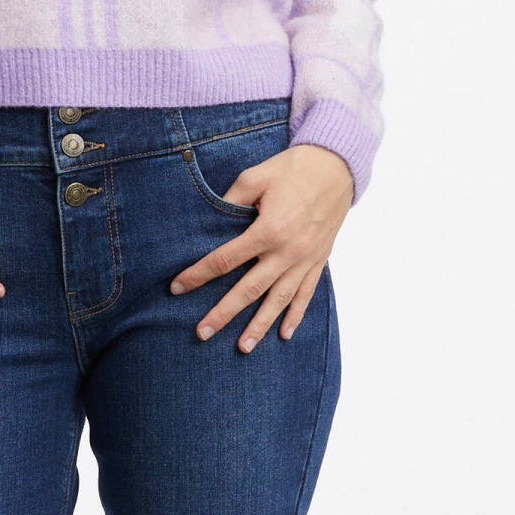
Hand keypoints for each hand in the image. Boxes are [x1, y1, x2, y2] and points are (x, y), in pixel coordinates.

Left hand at [170, 142, 352, 348]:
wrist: (337, 166)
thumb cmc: (293, 169)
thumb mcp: (255, 177)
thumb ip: (230, 201)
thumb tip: (209, 220)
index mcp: (268, 230)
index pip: (224, 260)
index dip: (198, 275)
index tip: (177, 288)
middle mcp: (287, 252)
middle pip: (248, 290)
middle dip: (223, 313)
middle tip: (202, 333)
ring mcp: (305, 260)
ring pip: (278, 300)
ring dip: (259, 326)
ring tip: (241, 347)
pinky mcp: (319, 261)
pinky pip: (306, 294)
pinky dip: (295, 316)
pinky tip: (283, 334)